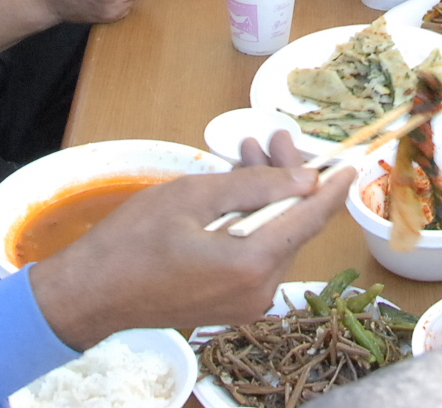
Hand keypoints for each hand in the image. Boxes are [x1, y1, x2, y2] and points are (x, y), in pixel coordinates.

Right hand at [30, 137, 354, 347]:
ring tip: (250, 152)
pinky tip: (237, 188)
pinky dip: (251, 220)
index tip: (352, 162)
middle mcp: (257, 291)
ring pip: (272, 238)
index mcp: (252, 264)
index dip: (333, 187)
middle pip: (290, 225)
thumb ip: (255, 186)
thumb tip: (306, 178)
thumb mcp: (193, 197)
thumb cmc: (132, 242)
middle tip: (275, 137)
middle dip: (287, 178)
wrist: (89, 294)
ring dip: (265, 196)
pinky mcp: (229, 304)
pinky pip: (254, 255)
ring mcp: (244, 303)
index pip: (309, 219)